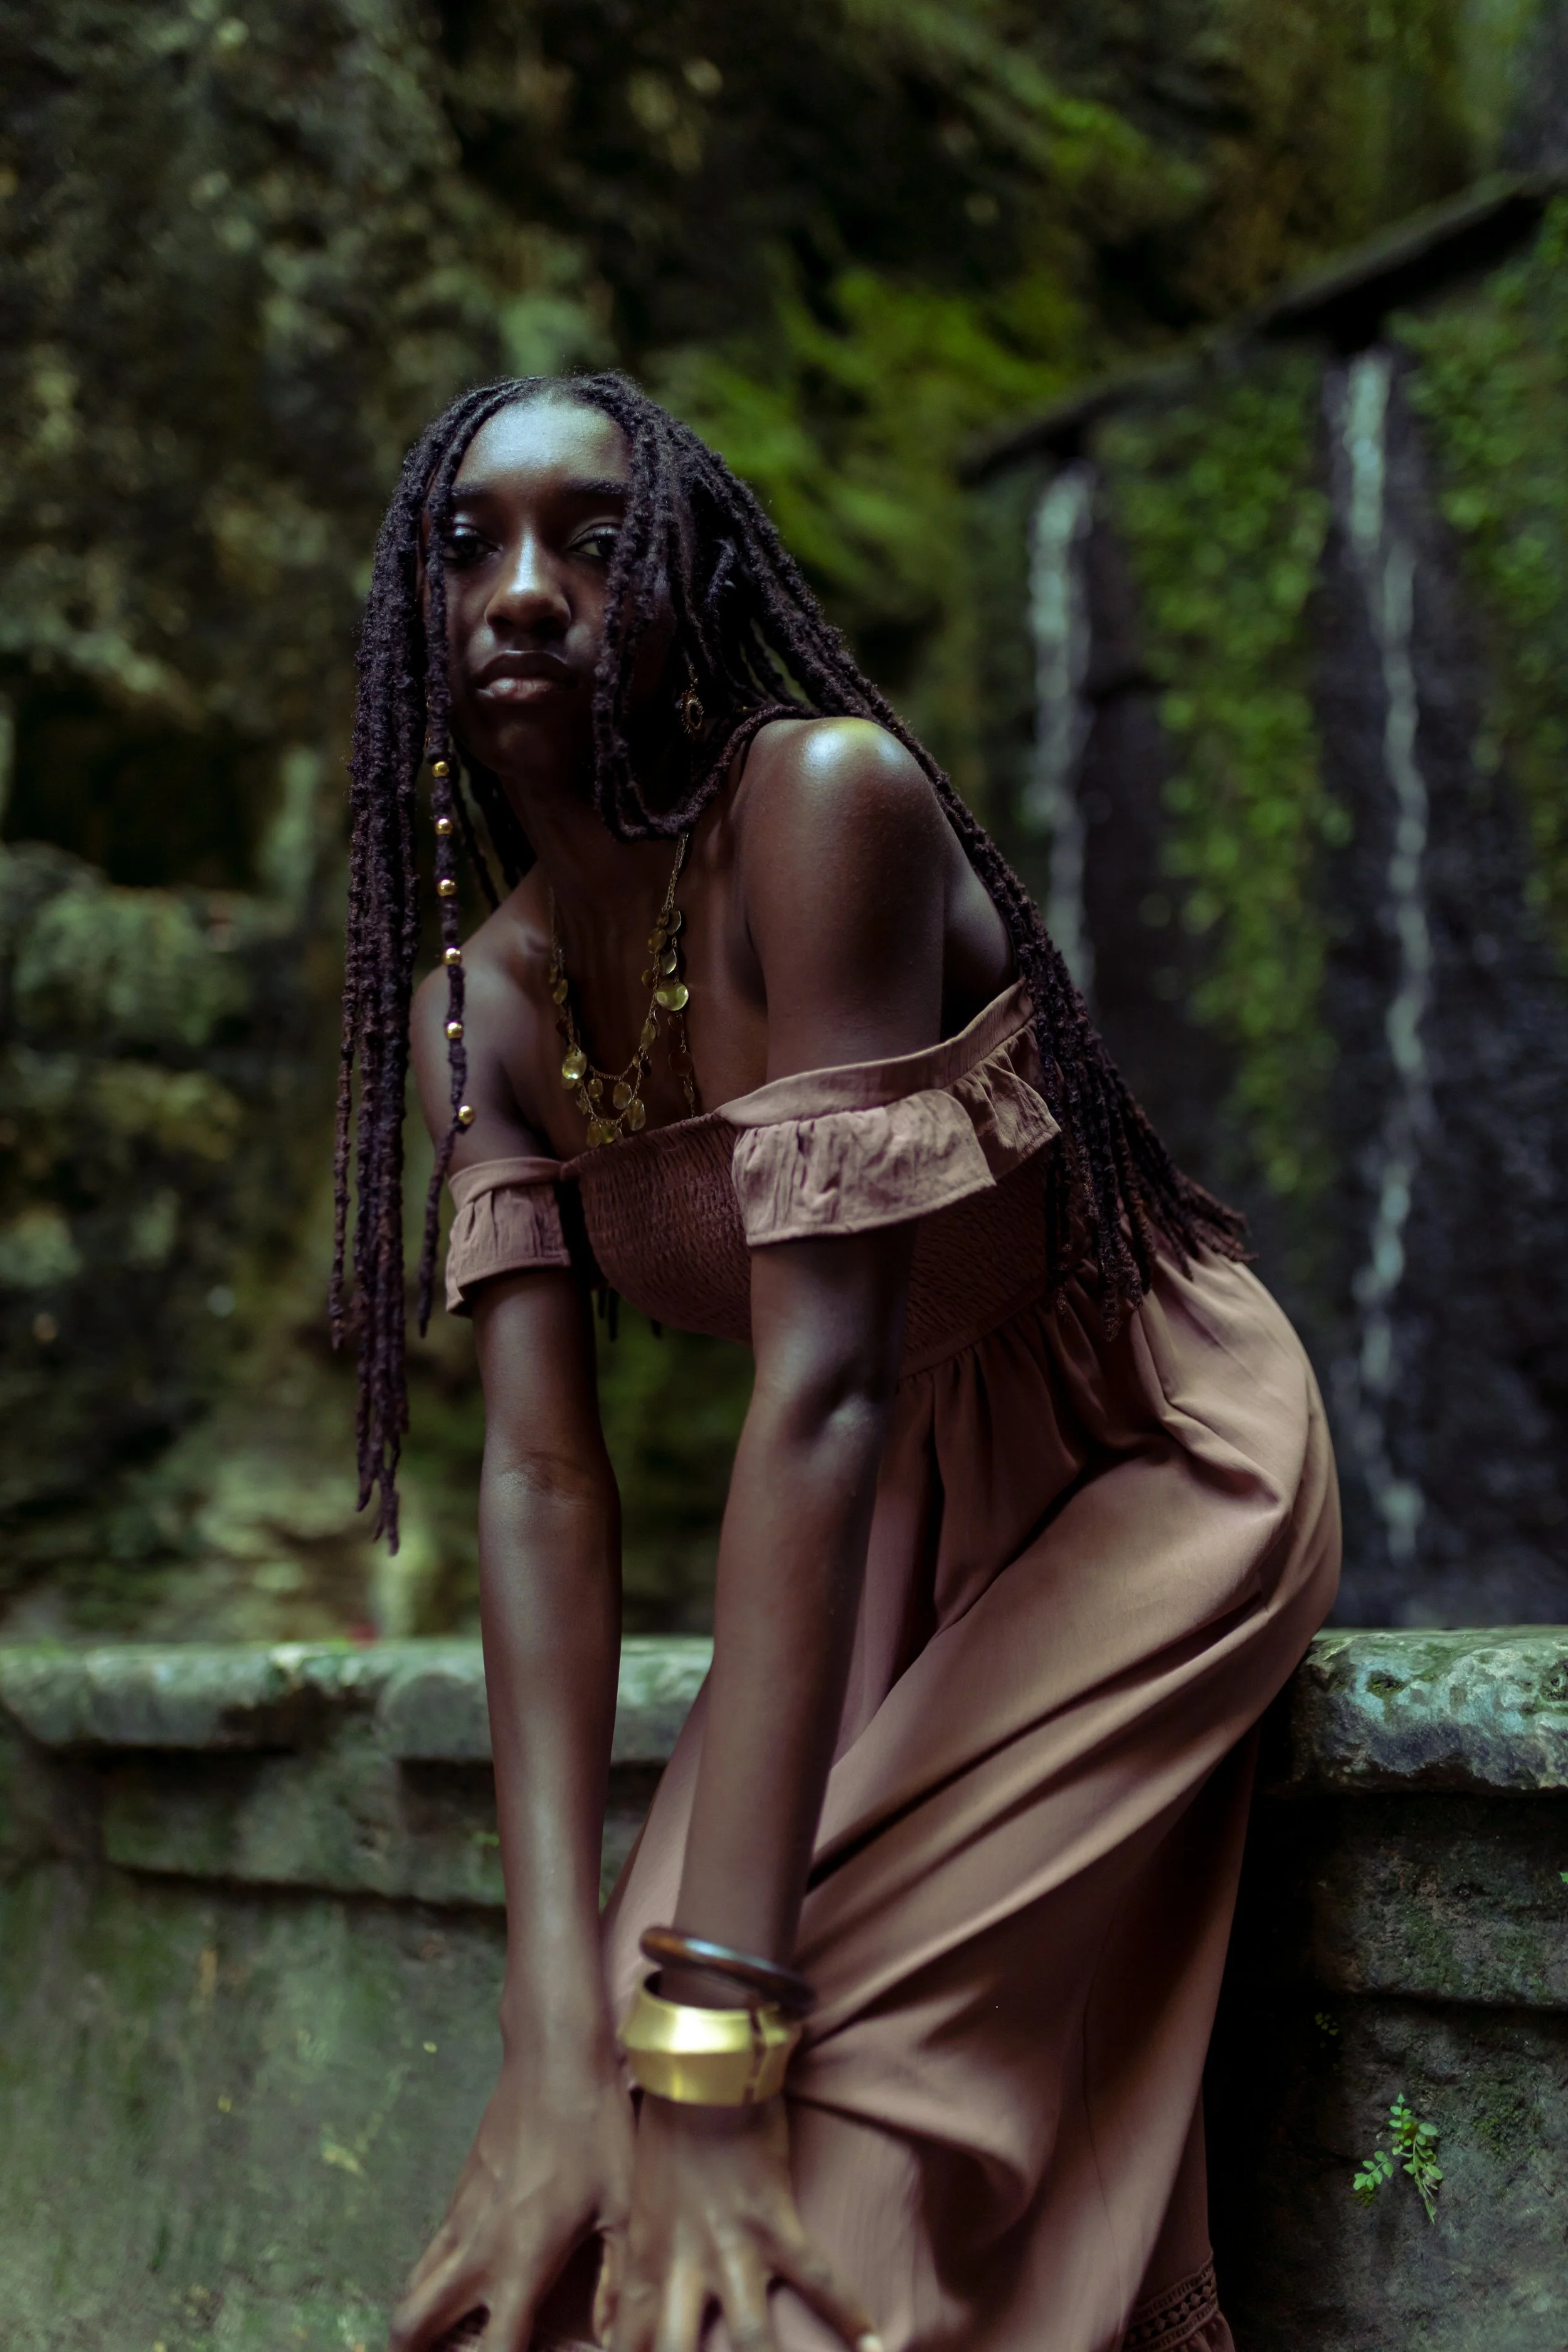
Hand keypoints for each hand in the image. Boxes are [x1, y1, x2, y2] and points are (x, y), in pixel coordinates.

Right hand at [390, 2057, 633, 2351]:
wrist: (555, 2057)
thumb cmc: (597, 2129)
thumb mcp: (622, 2205)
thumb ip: (616, 2278)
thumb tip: (616, 2335)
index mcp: (522, 2259)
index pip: (494, 2347)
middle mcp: (479, 2247)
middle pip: (414, 2324)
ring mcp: (460, 2217)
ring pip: (411, 2288)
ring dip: (413, 2323)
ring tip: (433, 2345)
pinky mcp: (457, 2192)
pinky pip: (428, 2253)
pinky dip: (428, 2283)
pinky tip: (456, 2291)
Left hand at [600, 2097, 880, 2351]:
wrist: (700, 2069)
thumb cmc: (663, 2135)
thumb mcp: (631, 2209)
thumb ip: (623, 2277)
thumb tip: (609, 2335)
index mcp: (641, 2265)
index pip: (626, 2349)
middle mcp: (681, 2269)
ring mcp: (731, 2250)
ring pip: (751, 2337)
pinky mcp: (777, 2224)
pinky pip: (820, 2282)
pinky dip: (851, 2316)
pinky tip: (876, 2348)